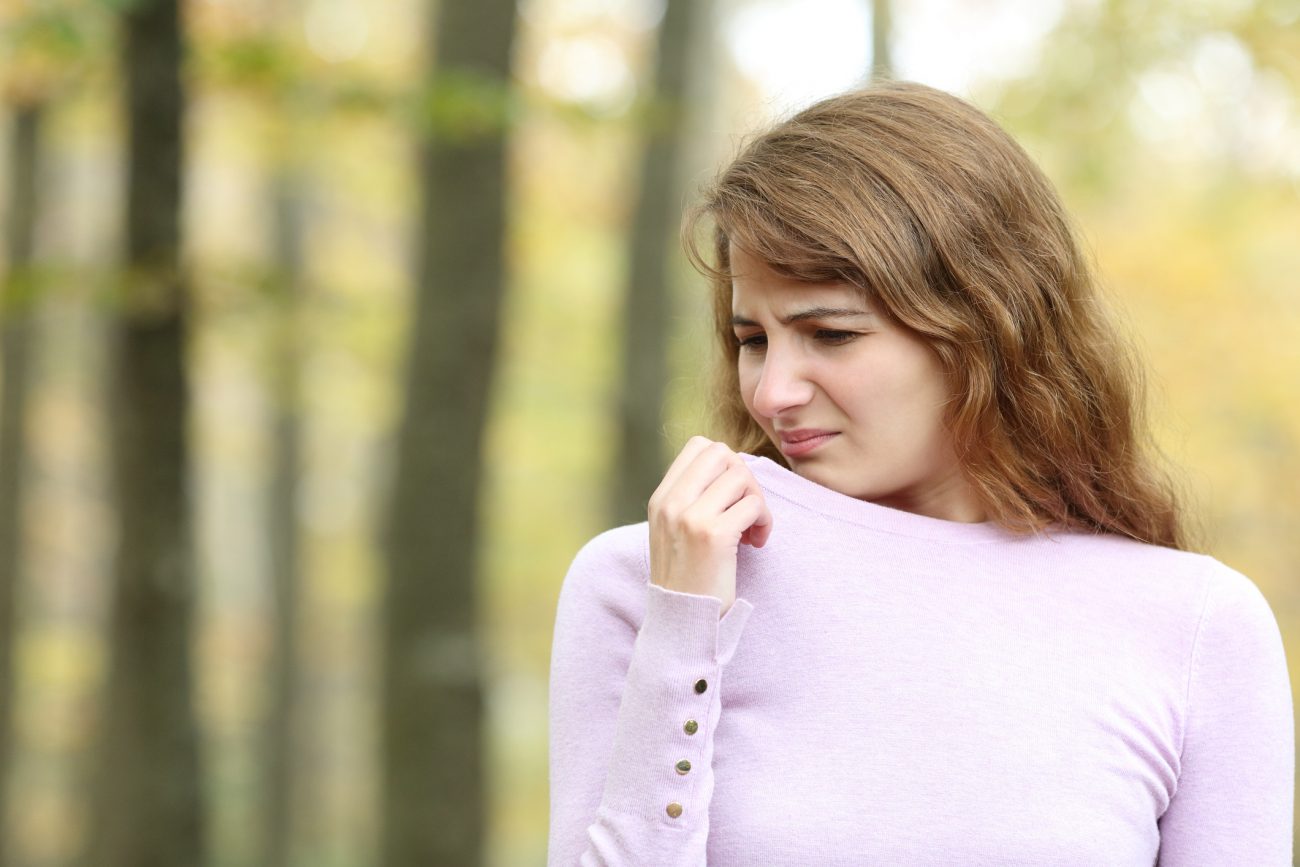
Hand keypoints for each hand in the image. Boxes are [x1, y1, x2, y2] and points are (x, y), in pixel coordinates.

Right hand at [646, 437, 772, 614]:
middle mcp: (671, 503)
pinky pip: (753, 505)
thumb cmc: (688, 578)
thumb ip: (691, 497)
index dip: (725, 464)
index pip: (698, 446)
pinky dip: (765, 522)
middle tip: (746, 508)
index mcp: (661, 499)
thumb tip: (731, 465)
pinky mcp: (714, 536)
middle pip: (721, 453)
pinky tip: (756, 543)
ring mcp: (690, 518)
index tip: (729, 496)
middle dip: (744, 476)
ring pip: (741, 476)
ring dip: (757, 501)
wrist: (682, 621)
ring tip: (752, 529)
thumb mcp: (674, 530)